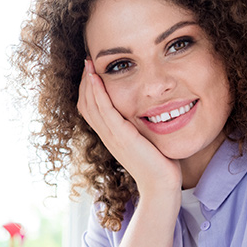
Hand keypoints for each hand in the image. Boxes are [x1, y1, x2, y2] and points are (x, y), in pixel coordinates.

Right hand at [78, 60, 180, 195]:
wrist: (161, 185)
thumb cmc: (159, 164)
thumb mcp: (146, 140)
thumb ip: (142, 126)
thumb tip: (151, 111)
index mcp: (112, 136)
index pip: (91, 109)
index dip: (89, 89)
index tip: (93, 70)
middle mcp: (107, 136)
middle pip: (85, 104)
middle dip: (85, 81)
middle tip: (87, 61)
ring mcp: (112, 136)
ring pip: (90, 104)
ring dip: (88, 81)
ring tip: (89, 62)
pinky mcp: (120, 136)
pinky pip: (103, 109)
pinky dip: (97, 92)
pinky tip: (95, 76)